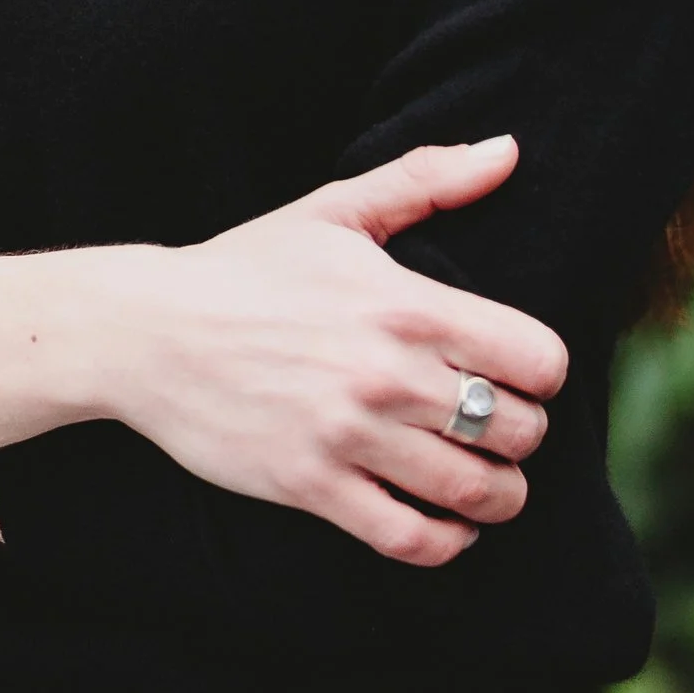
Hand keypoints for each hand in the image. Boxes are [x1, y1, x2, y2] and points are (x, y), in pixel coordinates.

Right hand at [106, 136, 564, 568]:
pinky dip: (444, 543)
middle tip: (504, 430)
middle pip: (516, 430)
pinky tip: (446, 527)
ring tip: (490, 485)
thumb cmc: (248, 266)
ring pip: (474, 492)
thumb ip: (428, 178)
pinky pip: (410, 539)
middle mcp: (389, 373)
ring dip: (498, 496)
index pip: (536, 358)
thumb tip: (508, 149)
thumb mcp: (337, 209)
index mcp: (408, 303)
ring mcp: (351, 435)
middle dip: (523, 435)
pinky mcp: (313, 486)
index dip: (544, 373)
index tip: (524, 375)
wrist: (150, 329)